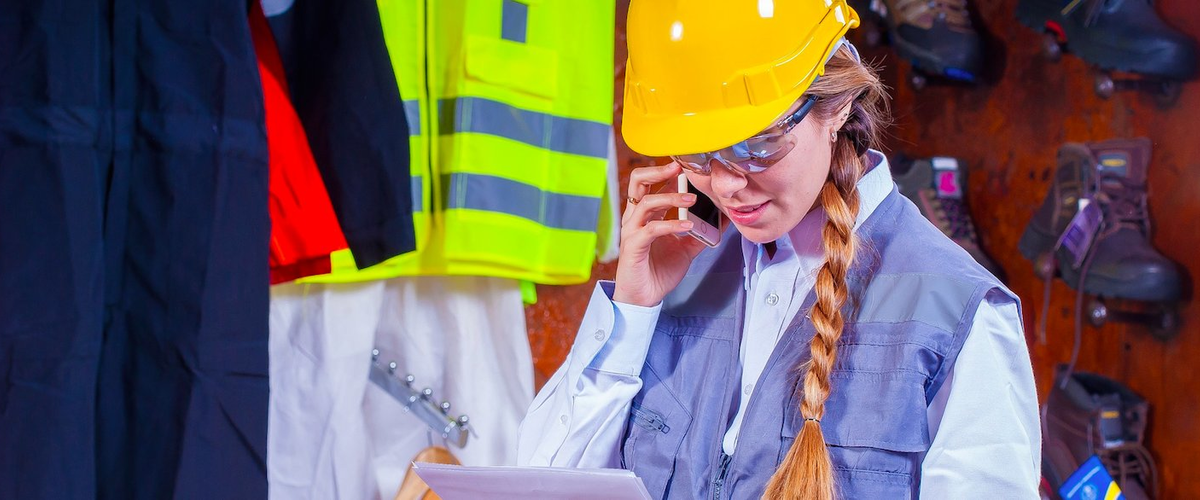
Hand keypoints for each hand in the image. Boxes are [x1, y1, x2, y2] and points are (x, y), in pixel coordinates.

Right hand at [612, 162, 709, 306]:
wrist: (643, 297)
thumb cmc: (658, 271)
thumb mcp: (685, 249)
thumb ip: (699, 233)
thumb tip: (720, 221)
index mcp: (645, 214)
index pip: (653, 183)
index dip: (670, 172)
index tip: (690, 167)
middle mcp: (635, 218)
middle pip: (638, 181)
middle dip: (658, 171)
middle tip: (679, 168)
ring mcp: (632, 231)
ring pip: (646, 202)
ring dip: (670, 197)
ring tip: (692, 200)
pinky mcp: (633, 246)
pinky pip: (651, 229)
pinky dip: (670, 224)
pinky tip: (687, 226)